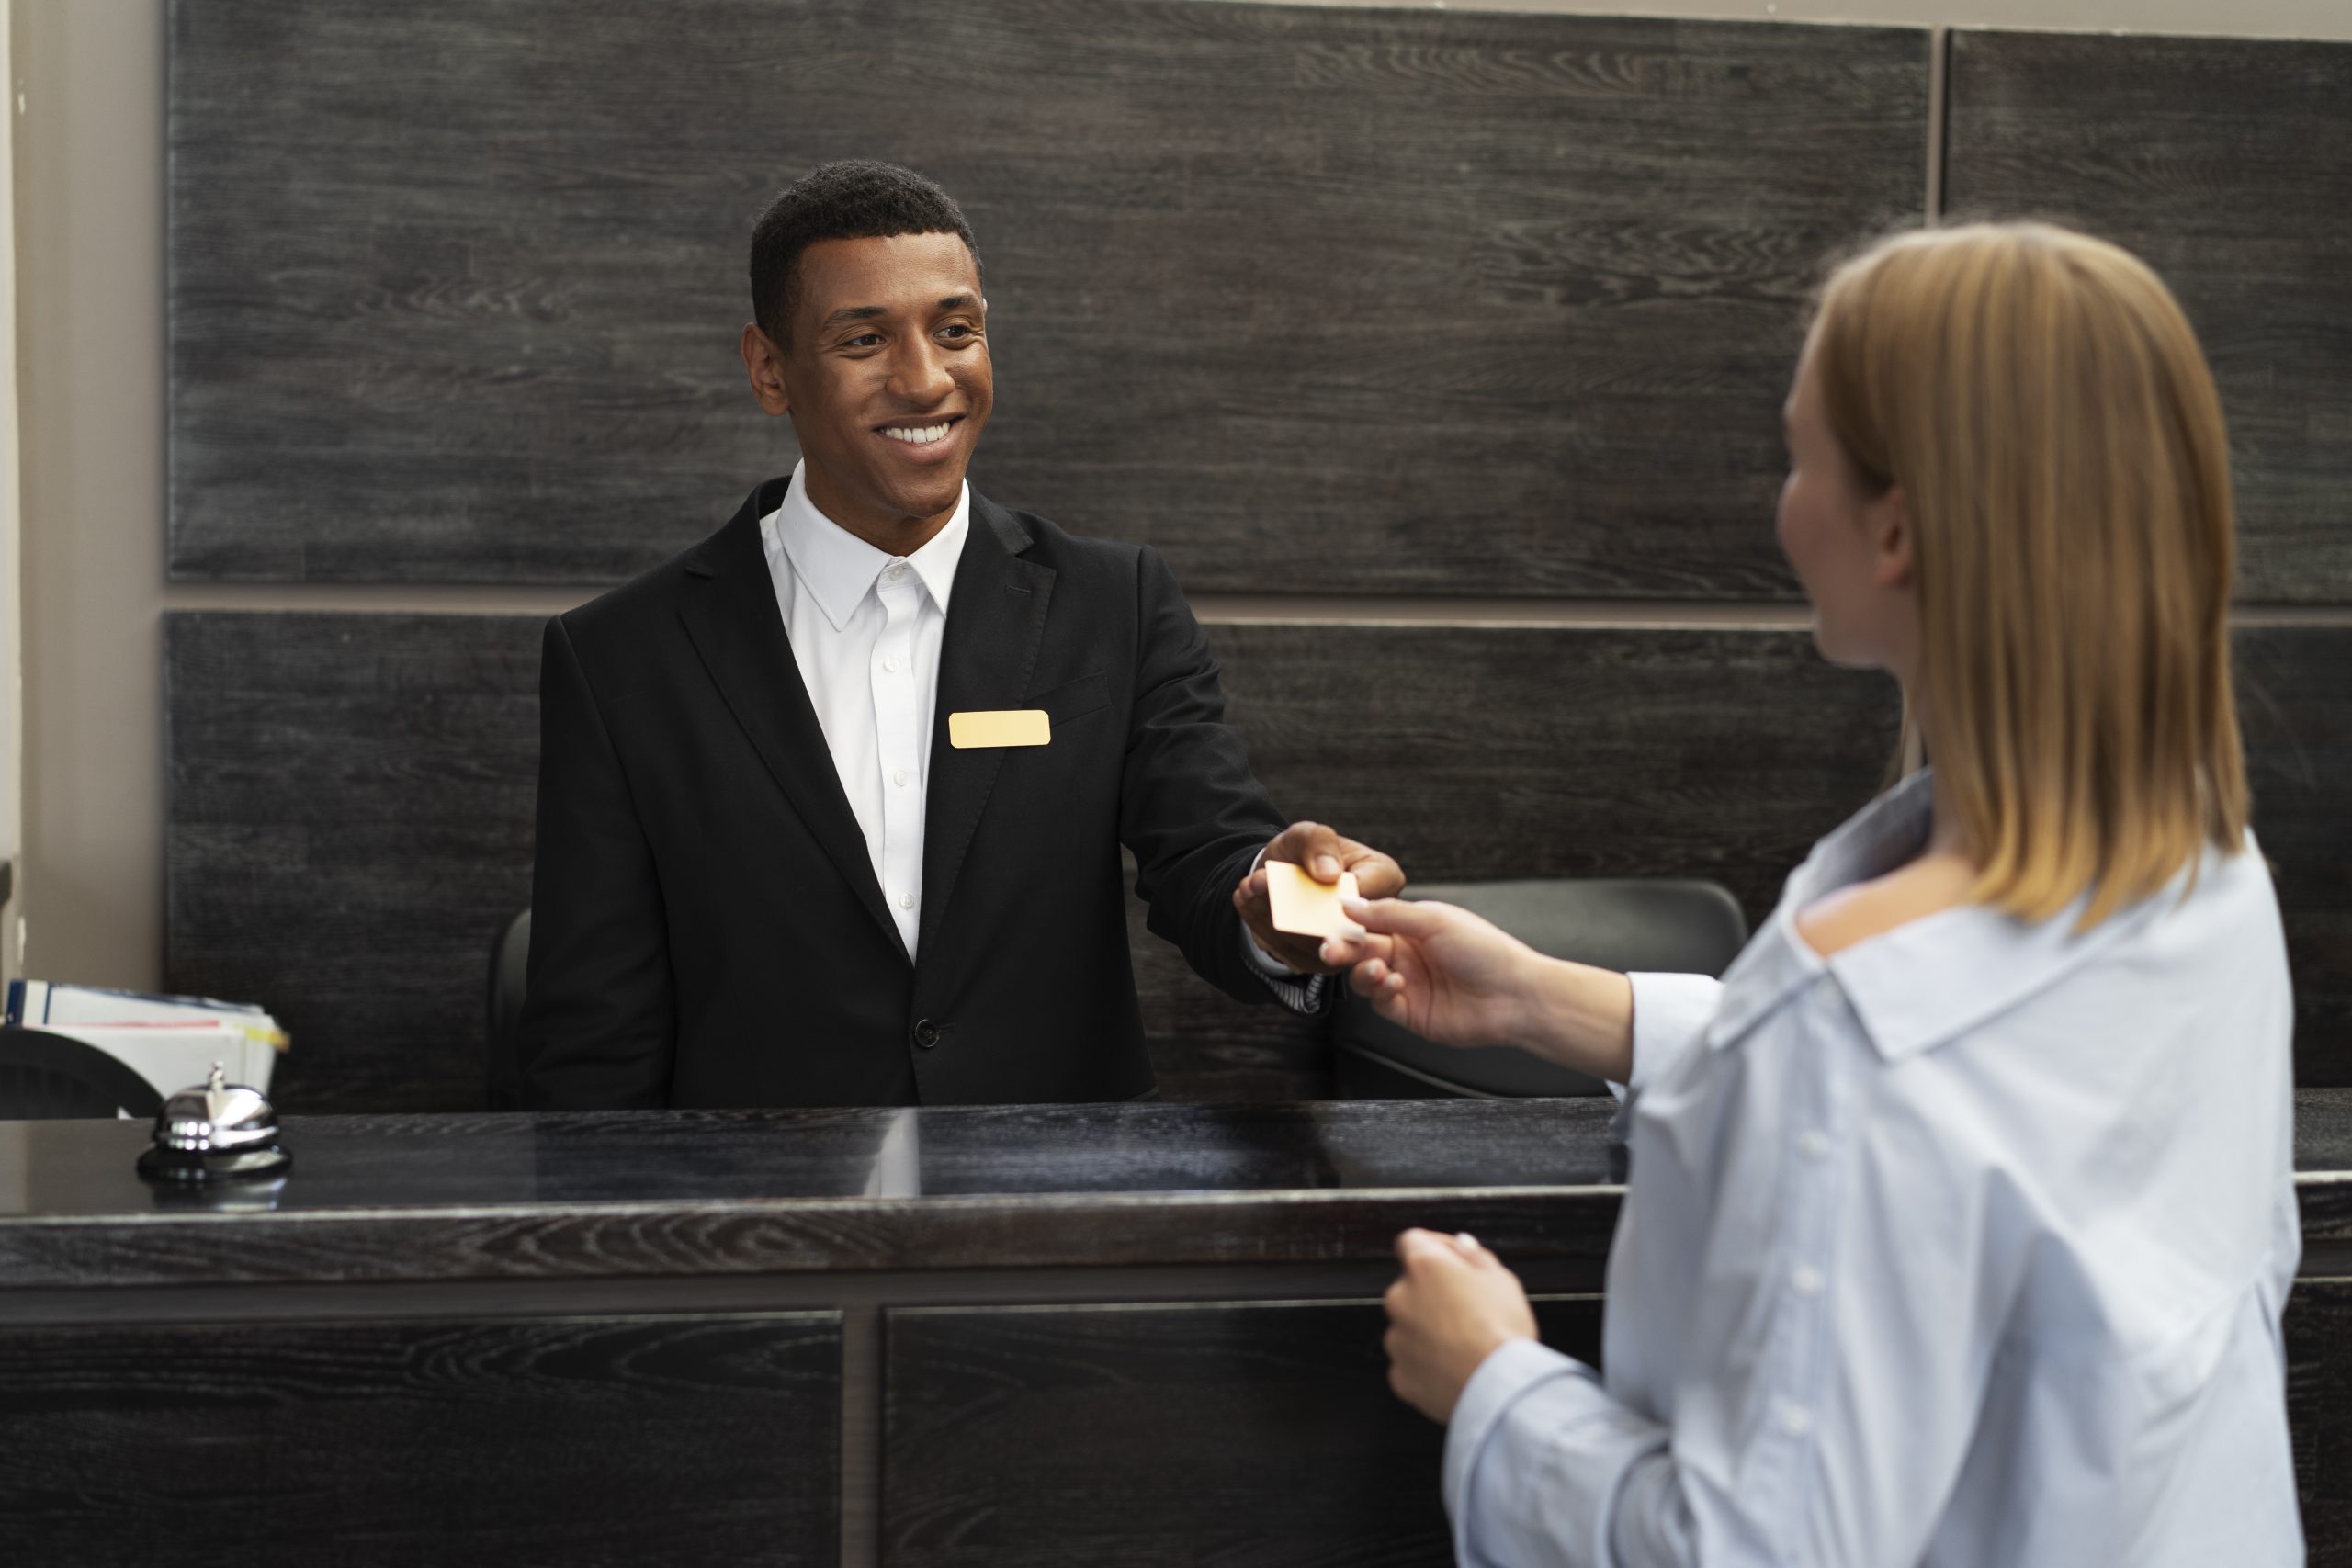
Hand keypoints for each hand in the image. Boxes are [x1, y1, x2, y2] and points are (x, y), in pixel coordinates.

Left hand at [1232, 821, 1405, 974]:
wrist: (1281, 875)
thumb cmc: (1305, 853)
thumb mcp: (1308, 834)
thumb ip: (1319, 843)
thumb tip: (1328, 874)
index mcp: (1383, 880)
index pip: (1369, 896)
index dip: (1338, 895)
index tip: (1311, 878)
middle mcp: (1371, 921)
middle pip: (1340, 929)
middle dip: (1296, 909)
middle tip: (1261, 883)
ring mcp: (1345, 947)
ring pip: (1310, 944)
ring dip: (1270, 915)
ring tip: (1249, 885)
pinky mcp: (1317, 962)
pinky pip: (1289, 952)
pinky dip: (1262, 926)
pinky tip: (1247, 899)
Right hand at [1319, 897, 1537, 1049]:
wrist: (1514, 996)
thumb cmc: (1486, 952)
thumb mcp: (1434, 920)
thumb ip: (1388, 913)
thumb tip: (1349, 904)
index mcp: (1415, 928)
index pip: (1370, 923)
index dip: (1349, 924)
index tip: (1331, 923)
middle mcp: (1409, 956)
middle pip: (1362, 952)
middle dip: (1344, 950)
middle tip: (1332, 950)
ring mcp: (1409, 985)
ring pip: (1366, 979)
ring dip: (1364, 972)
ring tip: (1378, 970)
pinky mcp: (1411, 1013)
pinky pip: (1381, 1003)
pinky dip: (1380, 992)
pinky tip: (1395, 984)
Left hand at [1383, 1228, 1537, 1423]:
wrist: (1498, 1387)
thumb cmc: (1503, 1328)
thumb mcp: (1501, 1279)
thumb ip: (1475, 1256)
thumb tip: (1461, 1244)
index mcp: (1424, 1267)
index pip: (1412, 1241)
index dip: (1436, 1247)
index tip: (1457, 1259)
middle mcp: (1399, 1299)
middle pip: (1411, 1287)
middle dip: (1435, 1293)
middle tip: (1470, 1309)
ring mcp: (1396, 1339)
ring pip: (1409, 1326)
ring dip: (1429, 1330)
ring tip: (1466, 1346)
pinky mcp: (1399, 1375)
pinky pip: (1411, 1363)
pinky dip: (1427, 1364)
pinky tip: (1455, 1369)